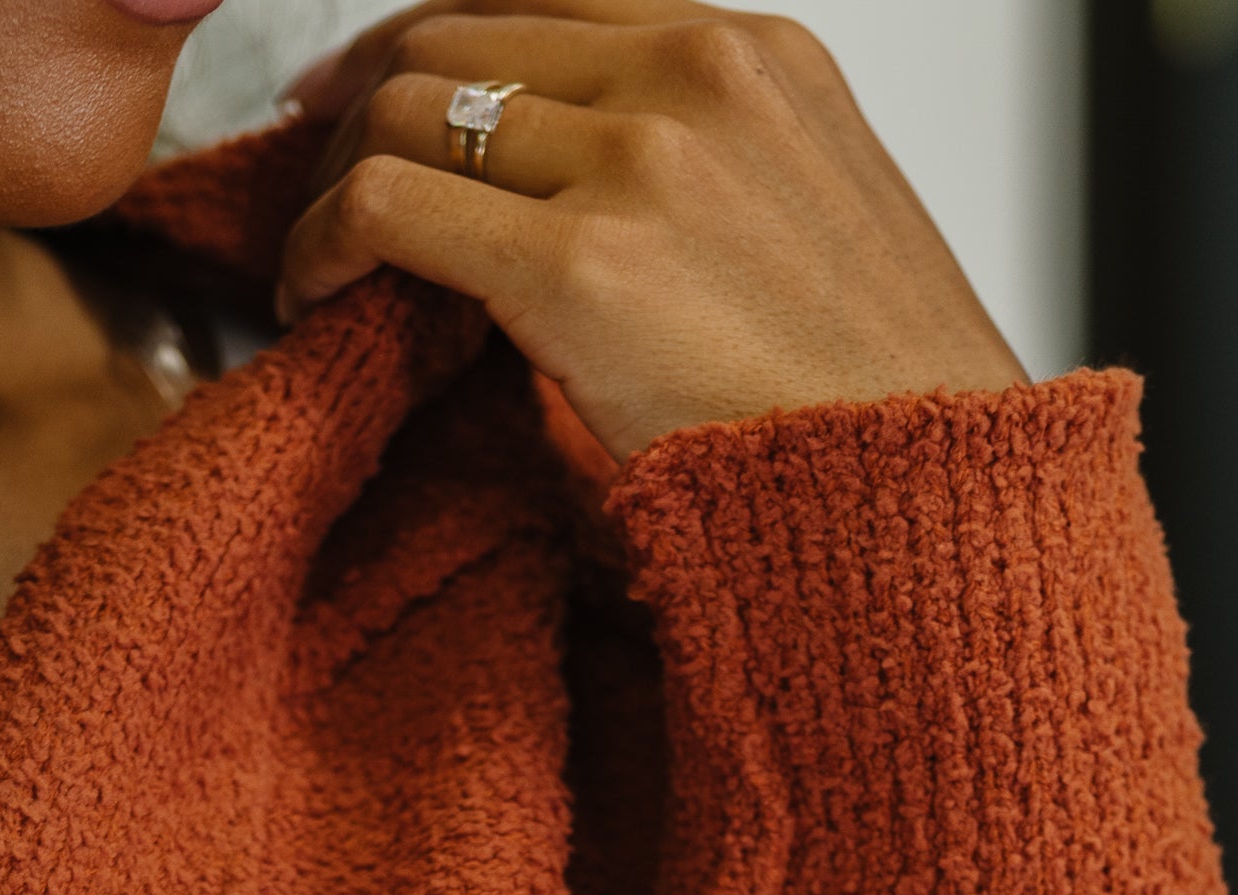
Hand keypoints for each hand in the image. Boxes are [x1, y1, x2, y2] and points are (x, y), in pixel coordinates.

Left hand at [276, 3, 1027, 464]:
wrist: (923, 501)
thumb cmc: (872, 406)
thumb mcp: (811, 224)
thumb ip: (706, 168)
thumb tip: (585, 186)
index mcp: (760, 52)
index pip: (542, 0)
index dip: (433, 43)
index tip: (373, 99)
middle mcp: (696, 74)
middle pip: (454, 32)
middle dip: (365, 105)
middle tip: (324, 185)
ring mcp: (637, 160)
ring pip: (402, 104)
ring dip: (334, 180)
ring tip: (323, 261)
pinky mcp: (579, 265)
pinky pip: (382, 205)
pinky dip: (319, 241)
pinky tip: (313, 296)